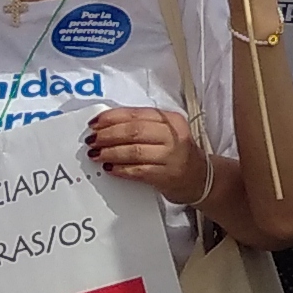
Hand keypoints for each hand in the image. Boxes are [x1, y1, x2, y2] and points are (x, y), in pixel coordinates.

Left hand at [87, 103, 208, 204]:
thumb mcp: (165, 132)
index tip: (94, 123)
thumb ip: (141, 126)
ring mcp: (172, 156)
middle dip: (108, 135)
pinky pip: (138, 170)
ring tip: (96, 155)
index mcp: (171, 119)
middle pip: (133, 131)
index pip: (136, 114)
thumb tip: (105, 127)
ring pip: (134, 151)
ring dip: (111, 152)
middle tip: (92, 140)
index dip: (111, 118)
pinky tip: (110, 168)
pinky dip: (121, 169)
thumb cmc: (176, 153)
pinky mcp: (167, 175)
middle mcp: (173, 135)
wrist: (200, 177)